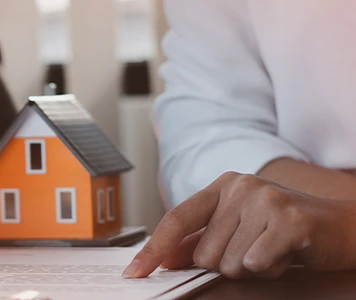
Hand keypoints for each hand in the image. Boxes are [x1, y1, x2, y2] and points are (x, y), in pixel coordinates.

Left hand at [123, 171, 355, 278]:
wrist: (342, 228)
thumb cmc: (284, 229)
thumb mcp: (237, 228)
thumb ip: (198, 241)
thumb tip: (161, 258)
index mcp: (222, 186)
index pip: (176, 220)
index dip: (153, 250)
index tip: (134, 273)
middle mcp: (240, 187)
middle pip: (204, 254)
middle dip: (228, 264)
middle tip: (256, 250)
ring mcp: (264, 199)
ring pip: (228, 263)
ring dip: (251, 268)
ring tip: (272, 250)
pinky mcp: (288, 219)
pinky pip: (255, 264)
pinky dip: (270, 269)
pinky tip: (285, 253)